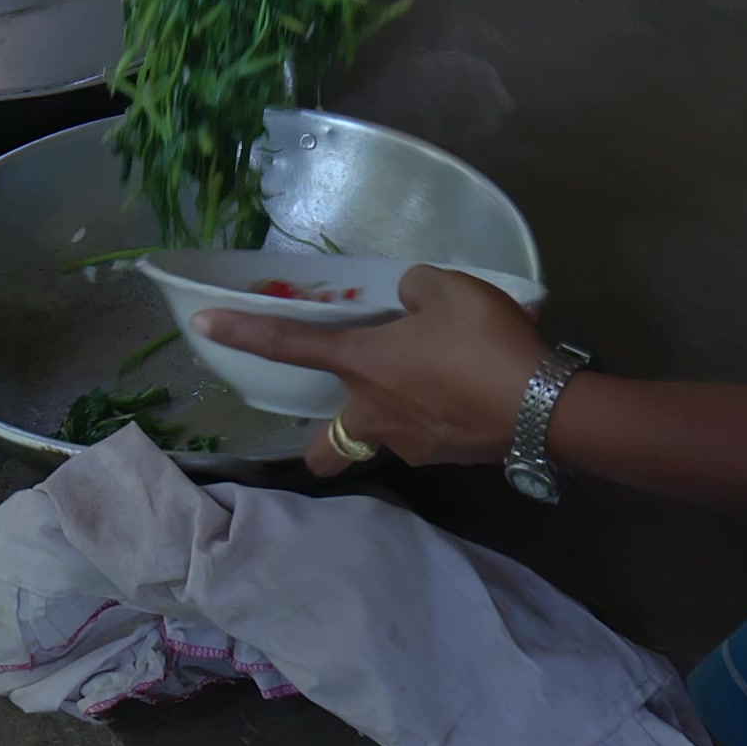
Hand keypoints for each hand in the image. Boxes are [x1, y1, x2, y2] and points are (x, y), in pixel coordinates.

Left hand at [193, 266, 551, 473]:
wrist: (545, 408)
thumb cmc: (484, 343)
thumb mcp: (448, 288)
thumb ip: (415, 289)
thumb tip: (410, 303)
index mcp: (363, 366)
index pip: (288, 346)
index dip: (242, 335)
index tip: (201, 328)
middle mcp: (373, 414)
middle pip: (324, 448)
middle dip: (320, 441)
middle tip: (346, 408)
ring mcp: (411, 444)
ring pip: (381, 440)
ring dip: (393, 417)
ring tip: (436, 383)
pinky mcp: (448, 457)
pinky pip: (428, 435)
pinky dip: (438, 415)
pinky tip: (472, 391)